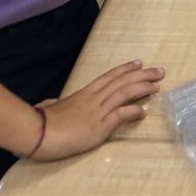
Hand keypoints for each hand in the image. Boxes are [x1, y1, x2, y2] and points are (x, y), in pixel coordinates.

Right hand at [30, 60, 164, 159]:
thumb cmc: (40, 122)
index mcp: (84, 94)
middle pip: (122, 81)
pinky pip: (121, 115)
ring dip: (143, 88)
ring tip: (157, 86)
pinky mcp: (100, 126)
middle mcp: (94, 99)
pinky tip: (143, 112)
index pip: (109, 77)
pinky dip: (134, 112)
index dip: (125, 69)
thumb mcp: (49, 108)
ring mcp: (98, 111)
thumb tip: (50, 104)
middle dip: (143, 75)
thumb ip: (54, 104)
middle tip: (159, 71)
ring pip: (125, 93)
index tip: (139, 63)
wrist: (36, 132)